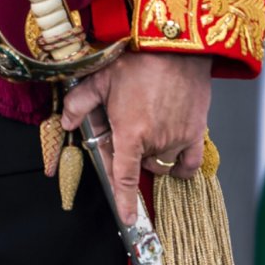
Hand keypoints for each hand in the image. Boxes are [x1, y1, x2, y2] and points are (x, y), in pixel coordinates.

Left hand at [61, 52, 210, 223]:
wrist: (176, 45)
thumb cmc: (138, 59)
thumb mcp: (100, 78)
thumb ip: (80, 102)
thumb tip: (67, 120)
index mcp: (130, 134)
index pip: (124, 177)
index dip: (124, 202)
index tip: (128, 219)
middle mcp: (156, 142)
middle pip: (139, 164)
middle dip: (129, 152)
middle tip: (125, 126)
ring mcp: (179, 139)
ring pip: (161, 163)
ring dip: (151, 155)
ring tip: (146, 128)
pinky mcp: (197, 132)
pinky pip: (190, 163)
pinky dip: (181, 165)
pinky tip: (174, 154)